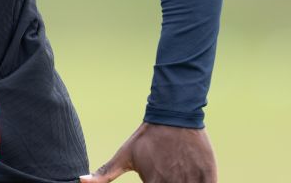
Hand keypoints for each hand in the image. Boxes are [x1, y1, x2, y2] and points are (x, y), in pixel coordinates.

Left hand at [80, 122, 215, 182]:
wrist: (175, 114)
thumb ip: (105, 174)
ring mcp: (193, 180)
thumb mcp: (125, 155)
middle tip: (165, 177)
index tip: (153, 182)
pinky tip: (192, 180)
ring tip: (178, 177)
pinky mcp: (209, 175)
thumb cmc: (148, 137)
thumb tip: (81, 181)